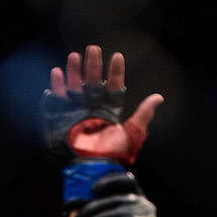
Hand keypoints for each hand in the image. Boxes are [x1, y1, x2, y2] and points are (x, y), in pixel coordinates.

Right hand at [45, 46, 161, 163]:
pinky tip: (58, 72)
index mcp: (109, 113)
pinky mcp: (61, 119)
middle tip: (93, 48)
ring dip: (74, 71)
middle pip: (92, 83)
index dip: (115, 72)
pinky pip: (58, 99)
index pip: (113, 88)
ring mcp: (76, 113)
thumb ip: (143, 115)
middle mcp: (92, 110)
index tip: (117, 56)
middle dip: (93, 66)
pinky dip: (57, 86)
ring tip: (75, 55)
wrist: (91, 168)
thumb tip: (159, 98)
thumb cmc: (112, 154)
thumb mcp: (132, 134)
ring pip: (74, 87)